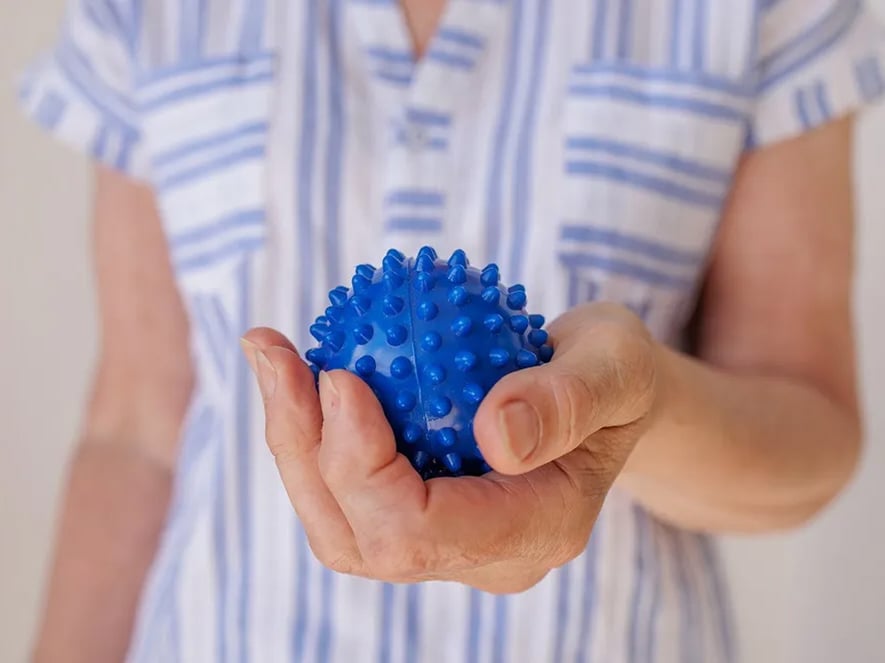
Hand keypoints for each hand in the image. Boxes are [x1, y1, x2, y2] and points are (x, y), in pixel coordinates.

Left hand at [241, 302, 656, 593]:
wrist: (606, 393)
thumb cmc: (618, 373)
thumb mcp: (618, 365)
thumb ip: (570, 399)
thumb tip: (496, 434)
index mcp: (537, 532)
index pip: (424, 532)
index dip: (363, 465)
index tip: (341, 374)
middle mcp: (482, 555)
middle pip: (361, 539)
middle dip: (302, 450)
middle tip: (276, 354)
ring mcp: (447, 540)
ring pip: (339, 522)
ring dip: (293, 439)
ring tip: (272, 352)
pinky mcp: (420, 508)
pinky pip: (347, 486)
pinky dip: (313, 427)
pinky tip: (299, 362)